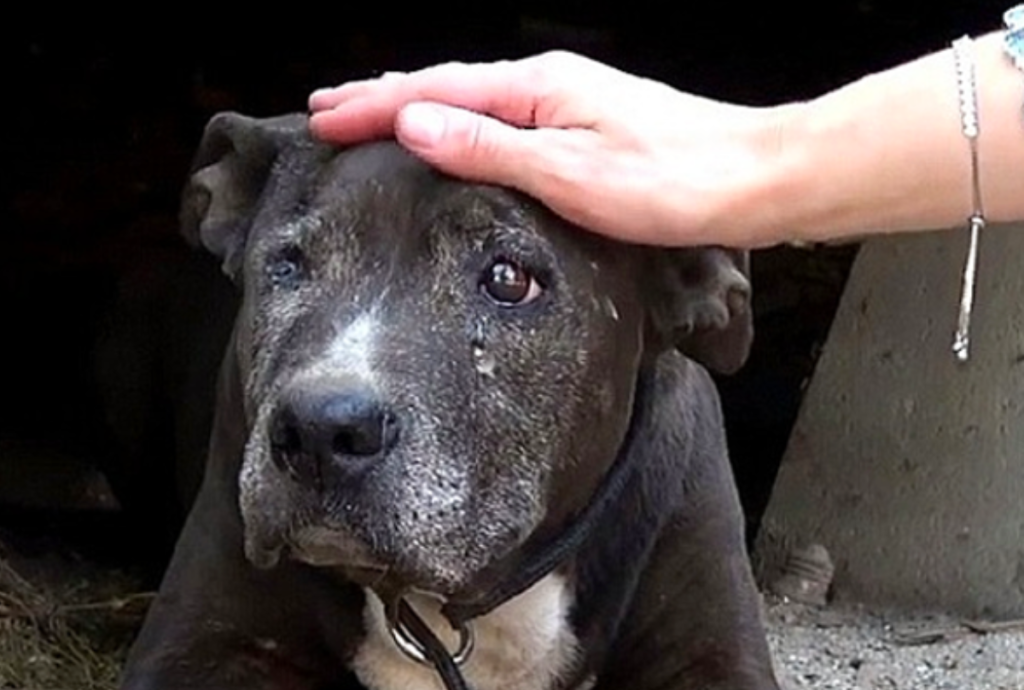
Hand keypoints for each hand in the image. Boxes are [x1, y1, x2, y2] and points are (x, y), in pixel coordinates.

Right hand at [309, 52, 790, 248]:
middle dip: (384, 99)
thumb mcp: (568, 171)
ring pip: (475, 104)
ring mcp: (570, 106)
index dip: (373, 107)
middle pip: (448, 87)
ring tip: (378, 117)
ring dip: (420, 111)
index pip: (434, 93)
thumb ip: (489, 148)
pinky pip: (504, 124)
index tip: (322, 118)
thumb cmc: (671, 181)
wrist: (749, 182)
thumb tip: (415, 123)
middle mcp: (550, 86)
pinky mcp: (587, 132)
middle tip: (329, 109)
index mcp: (537, 88)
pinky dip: (465, 128)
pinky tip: (462, 138)